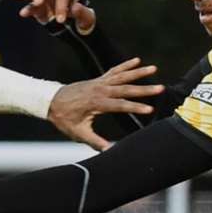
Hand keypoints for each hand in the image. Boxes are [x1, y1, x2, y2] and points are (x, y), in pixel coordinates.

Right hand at [15, 0, 95, 33]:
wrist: (75, 22)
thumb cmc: (82, 17)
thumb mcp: (86, 17)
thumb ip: (82, 12)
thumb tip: (75, 7)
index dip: (61, 6)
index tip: (61, 20)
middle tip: (37, 2)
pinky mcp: (39, 8)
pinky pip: (31, 6)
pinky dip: (27, 9)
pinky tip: (23, 13)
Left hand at [47, 58, 163, 150]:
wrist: (51, 101)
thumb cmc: (64, 119)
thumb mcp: (78, 133)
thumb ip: (94, 141)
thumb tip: (108, 151)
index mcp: (96, 103)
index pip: (120, 105)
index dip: (135, 107)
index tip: (149, 109)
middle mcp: (100, 90)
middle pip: (126, 89)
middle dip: (144, 89)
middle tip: (160, 88)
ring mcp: (99, 82)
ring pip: (122, 76)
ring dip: (139, 72)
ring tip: (155, 68)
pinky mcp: (98, 79)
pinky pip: (114, 70)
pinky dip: (126, 65)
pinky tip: (137, 61)